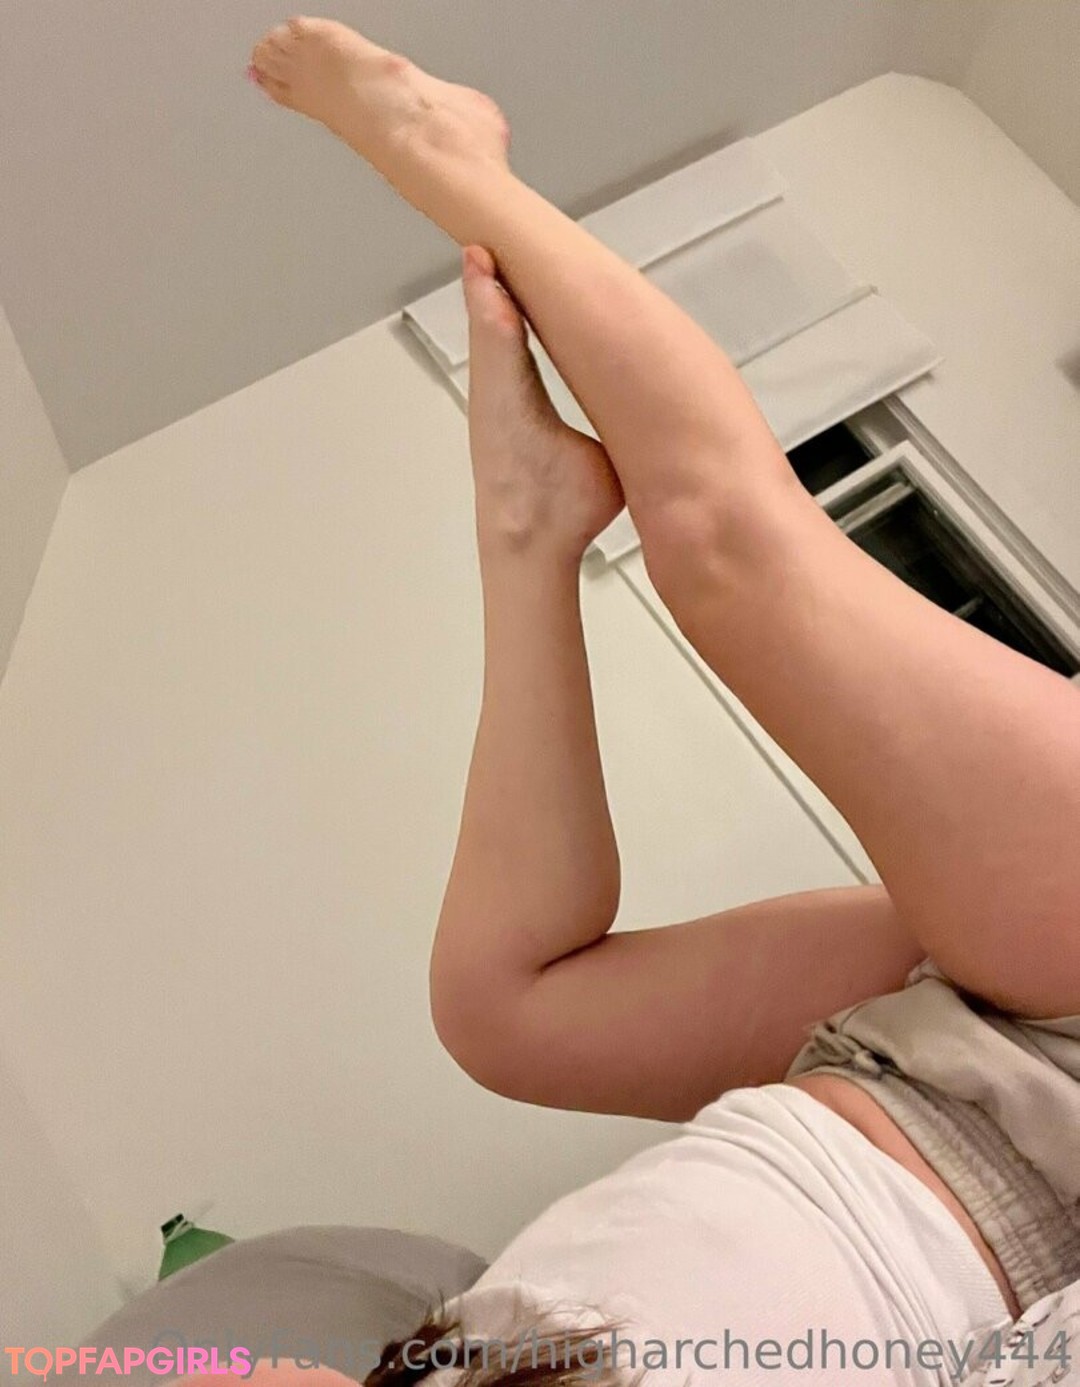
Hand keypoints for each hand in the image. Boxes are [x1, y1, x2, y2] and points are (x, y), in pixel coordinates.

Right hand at [461, 245, 623, 561]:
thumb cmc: (566, 511)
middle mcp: (504, 397)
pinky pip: (491, 348)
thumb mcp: (601, 458)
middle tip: (487, 240)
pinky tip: (484, 276)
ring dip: (486, 289)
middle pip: (502, 328)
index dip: (520, 305)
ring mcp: (493, 398)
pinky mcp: (491, 401)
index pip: (525, 343)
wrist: (534, 544)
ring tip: (482, 249)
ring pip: (492, 332)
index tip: (518, 268)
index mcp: (525, 403)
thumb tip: (660, 422)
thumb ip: (619, 431)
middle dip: (495, 285)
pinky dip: (486, 312)